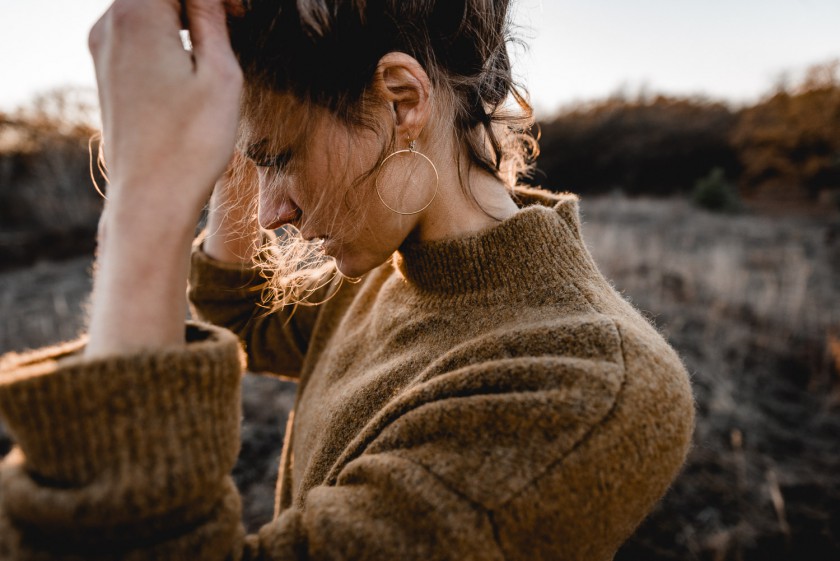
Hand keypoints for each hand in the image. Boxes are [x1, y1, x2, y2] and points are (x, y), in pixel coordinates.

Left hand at [84, 0, 243, 356]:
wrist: (151, 200)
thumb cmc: (192, 143)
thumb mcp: (221, 74)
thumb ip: (213, 18)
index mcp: (136, 14)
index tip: (242, 14)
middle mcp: (109, 26)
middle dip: (199, 3)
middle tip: (237, 22)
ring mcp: (102, 52)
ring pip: (147, 13)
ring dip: (183, 19)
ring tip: (218, 48)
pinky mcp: (106, 77)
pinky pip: (138, 39)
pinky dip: (166, 40)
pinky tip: (192, 70)